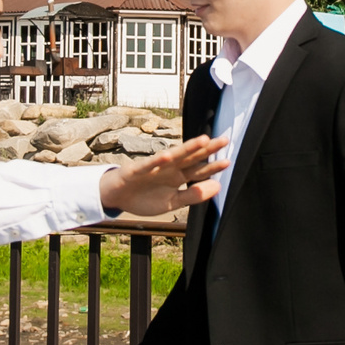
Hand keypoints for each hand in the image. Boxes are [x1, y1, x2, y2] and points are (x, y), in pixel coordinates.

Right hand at [98, 136, 228, 217]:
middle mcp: (169, 168)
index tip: (228, 162)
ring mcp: (154, 167)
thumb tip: (217, 186)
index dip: (213, 166)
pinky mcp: (138, 170)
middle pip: (191, 157)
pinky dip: (157, 161)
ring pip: (174, 156)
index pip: (199, 170)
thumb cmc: (145, 198)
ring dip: (187, 148)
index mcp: (178, 177)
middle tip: (224, 140)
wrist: (117, 198)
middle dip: (207, 149)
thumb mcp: (172, 204)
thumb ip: (193, 196)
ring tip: (202, 141)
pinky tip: (168, 156)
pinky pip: (149, 164)